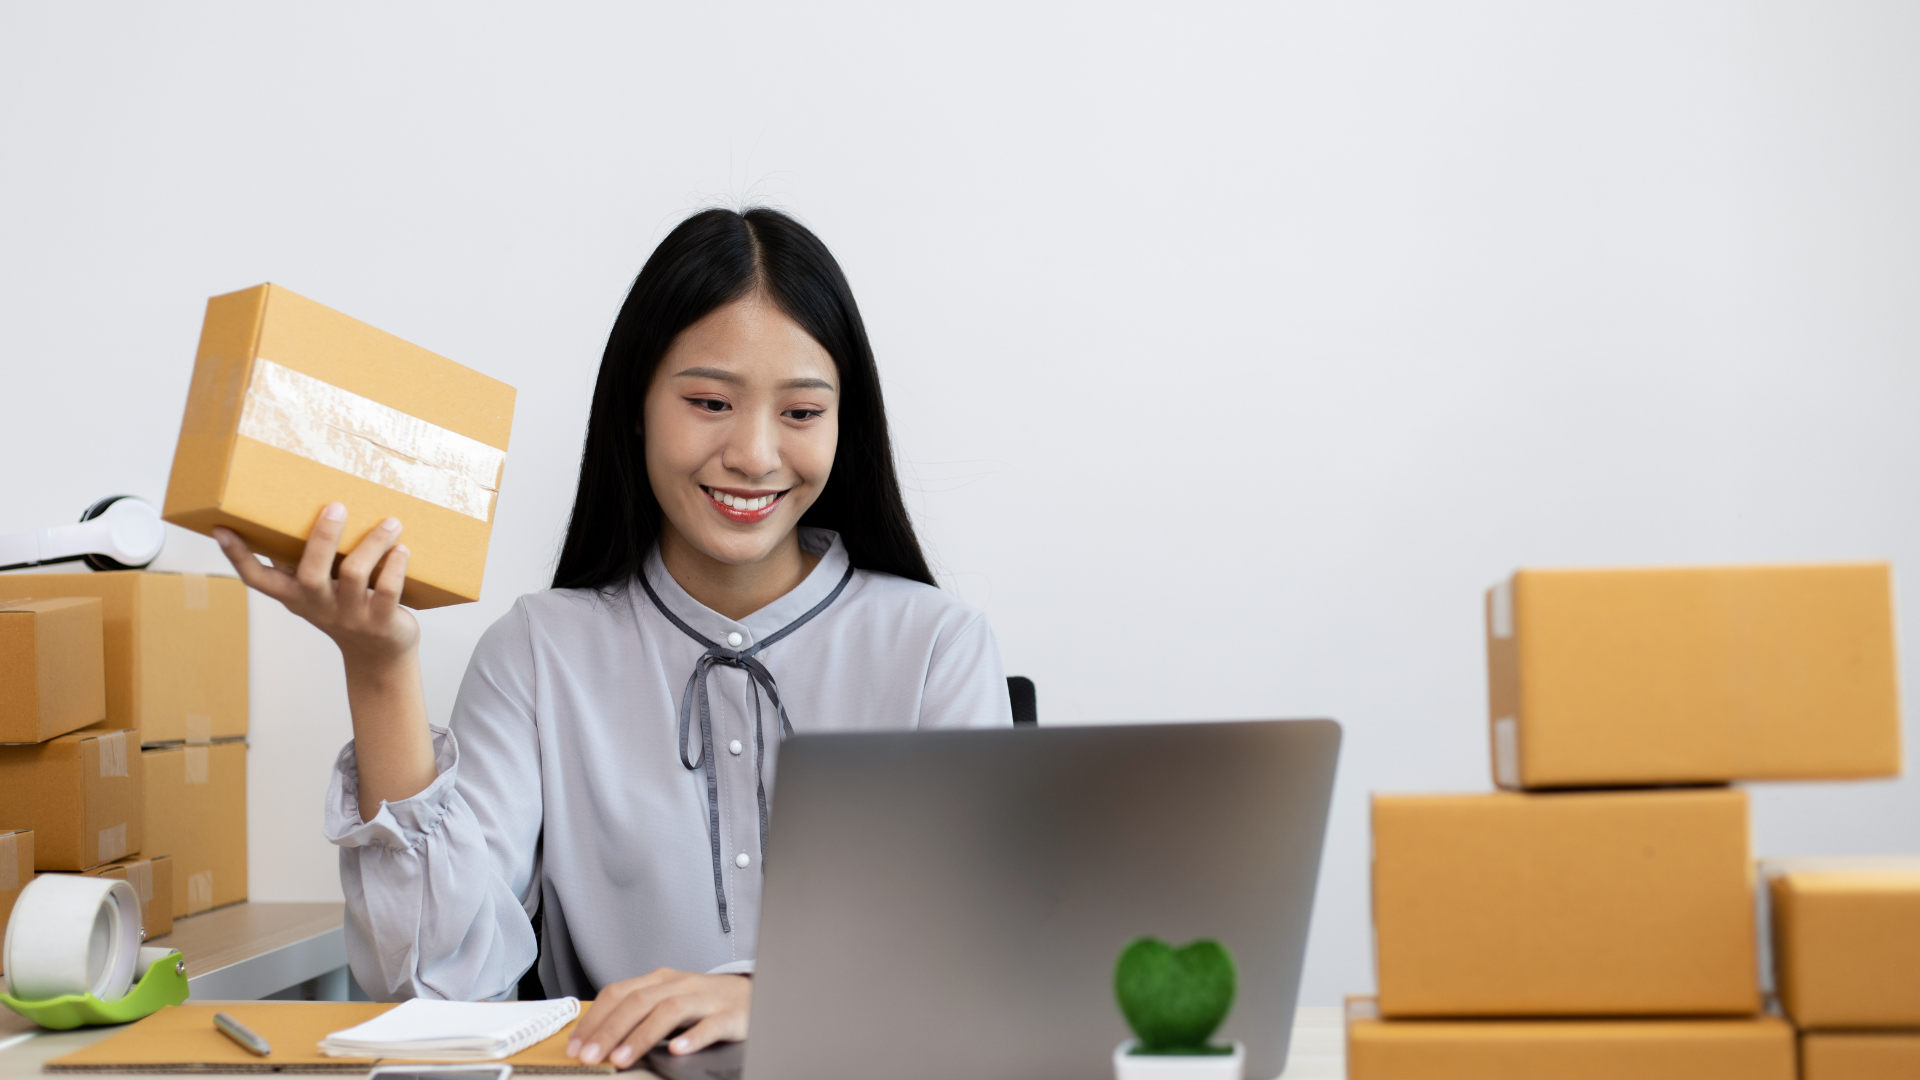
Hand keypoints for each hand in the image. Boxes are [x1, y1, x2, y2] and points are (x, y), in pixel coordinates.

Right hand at [215, 503, 435, 819]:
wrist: (379, 657)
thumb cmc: (347, 610)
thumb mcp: (319, 593)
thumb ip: (303, 565)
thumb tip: (287, 517)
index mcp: (296, 597)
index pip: (257, 579)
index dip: (238, 557)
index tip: (221, 529)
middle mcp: (319, 607)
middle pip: (311, 573)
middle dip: (322, 538)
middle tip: (335, 506)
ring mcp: (350, 617)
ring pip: (355, 575)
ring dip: (373, 544)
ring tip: (390, 523)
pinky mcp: (382, 623)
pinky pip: (388, 591)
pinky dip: (396, 566)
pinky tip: (402, 549)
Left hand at [568, 969, 749, 1068]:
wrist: (753, 996)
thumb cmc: (702, 1003)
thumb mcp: (667, 1000)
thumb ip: (637, 1014)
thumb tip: (595, 1039)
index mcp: (660, 980)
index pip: (618, 993)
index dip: (594, 1019)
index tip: (575, 1046)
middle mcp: (680, 984)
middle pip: (639, 1002)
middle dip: (609, 1030)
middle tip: (590, 1057)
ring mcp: (706, 998)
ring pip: (670, 1010)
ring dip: (641, 1036)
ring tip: (622, 1059)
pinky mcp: (730, 1015)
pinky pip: (710, 1024)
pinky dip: (692, 1037)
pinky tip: (677, 1050)